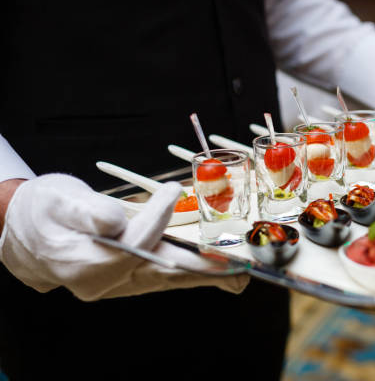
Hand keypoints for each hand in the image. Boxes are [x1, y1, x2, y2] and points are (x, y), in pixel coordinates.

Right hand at [0, 174, 248, 299]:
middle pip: (161, 273)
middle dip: (202, 267)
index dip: (154, 218)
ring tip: (242, 271)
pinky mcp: (132, 279)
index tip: (173, 191)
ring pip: (169, 279)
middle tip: (239, 265)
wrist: (31, 234)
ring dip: (206, 274)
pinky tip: (221, 272)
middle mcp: (107, 283)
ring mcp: (121, 285)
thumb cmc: (45, 212)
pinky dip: (194, 273)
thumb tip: (113, 222)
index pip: (130, 244)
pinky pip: (167, 277)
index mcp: (84, 264)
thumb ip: (86, 211)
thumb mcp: (57, 201)